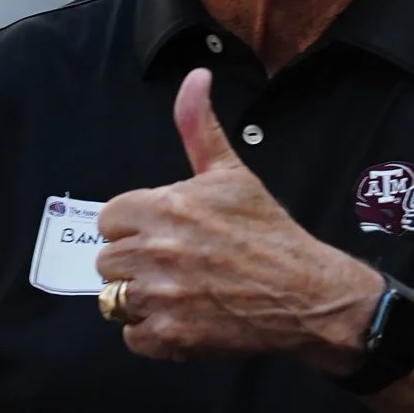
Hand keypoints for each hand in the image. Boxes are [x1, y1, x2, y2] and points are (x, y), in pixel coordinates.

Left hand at [94, 69, 382, 371]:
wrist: (306, 293)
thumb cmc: (268, 233)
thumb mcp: (231, 173)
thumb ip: (198, 126)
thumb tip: (196, 76)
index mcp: (166, 206)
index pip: (109, 217)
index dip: (135, 226)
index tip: (165, 232)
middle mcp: (157, 250)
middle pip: (107, 260)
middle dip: (136, 262)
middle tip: (175, 263)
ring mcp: (162, 296)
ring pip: (114, 298)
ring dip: (140, 298)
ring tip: (178, 291)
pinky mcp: (170, 335)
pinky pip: (132, 335)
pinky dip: (152, 332)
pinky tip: (182, 317)